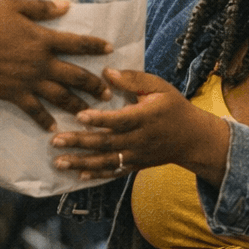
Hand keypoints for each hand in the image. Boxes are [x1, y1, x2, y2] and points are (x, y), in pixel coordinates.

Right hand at [0, 0, 113, 131]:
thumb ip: (42, 8)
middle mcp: (42, 63)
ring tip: (92, 114)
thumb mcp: (14, 6)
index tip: (110, 50)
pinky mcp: (15, 95)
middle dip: (94, 85)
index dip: (96, 46)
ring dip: (78, 105)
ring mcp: (30, 82)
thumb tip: (67, 6)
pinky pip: (35, 111)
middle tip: (108, 93)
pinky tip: (54, 128)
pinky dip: (45, 120)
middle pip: (76, 76)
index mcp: (44, 40)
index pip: (78, 43)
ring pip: (61, 97)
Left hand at [49, 69, 228, 183]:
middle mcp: (139, 139)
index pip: (120, 120)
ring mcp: (136, 155)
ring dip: (81, 162)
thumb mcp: (159, 87)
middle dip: (79, 142)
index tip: (79, 115)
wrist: (192, 139)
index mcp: (145, 117)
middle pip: (106, 142)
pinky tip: (79, 175)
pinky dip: (97, 175)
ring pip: (106, 160)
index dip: (99, 119)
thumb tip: (107, 72)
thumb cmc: (173, 107)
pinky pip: (114, 172)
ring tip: (58, 162)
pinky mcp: (135, 165)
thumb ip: (133, 79)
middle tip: (55, 140)